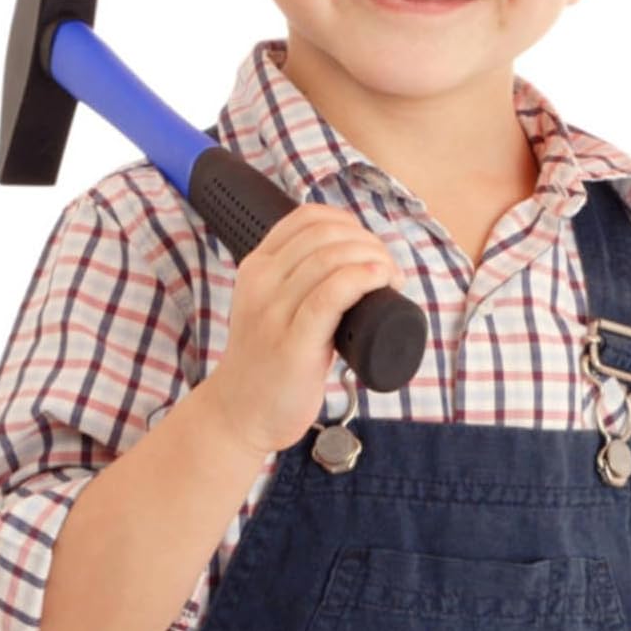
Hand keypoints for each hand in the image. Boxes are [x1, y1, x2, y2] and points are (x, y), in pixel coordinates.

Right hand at [205, 203, 405, 455]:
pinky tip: (380, 279)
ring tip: (391, 280)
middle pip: (325, 235)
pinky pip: (330, 295)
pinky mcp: (293, 343)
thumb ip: (296, 281)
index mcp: (257, 267)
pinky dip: (361, 279)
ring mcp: (274, 313)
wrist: (240, 413)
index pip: (306, 217)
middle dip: (369, 242)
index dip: (348, 222)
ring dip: (374, 259)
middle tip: (388, 269)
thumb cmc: (267, 361)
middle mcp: (262, 283)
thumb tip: (352, 260)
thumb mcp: (270, 306)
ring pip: (331, 260)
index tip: (368, 246)